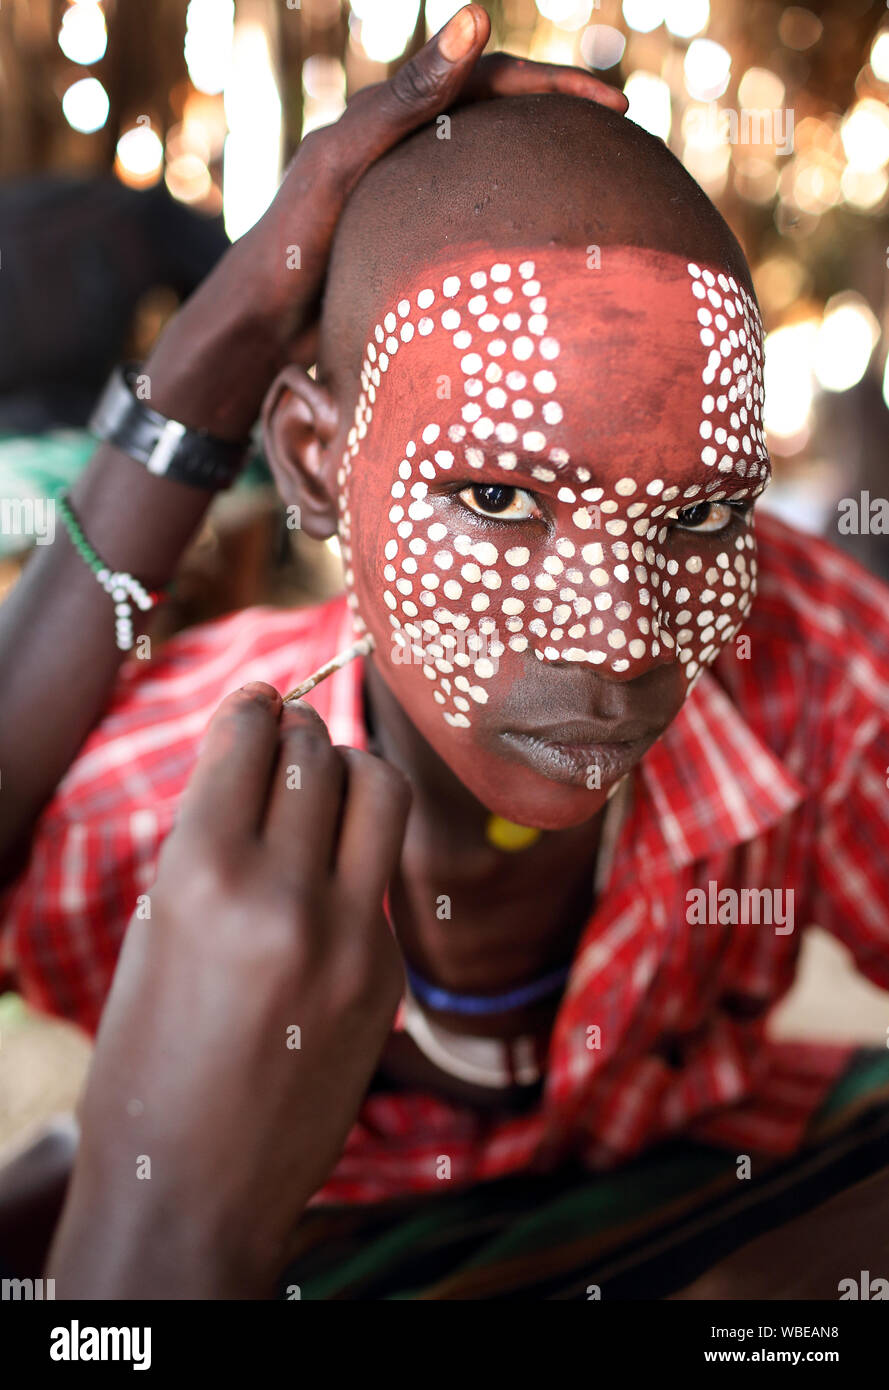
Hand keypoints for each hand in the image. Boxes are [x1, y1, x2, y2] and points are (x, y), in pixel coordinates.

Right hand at [46, 684, 410, 1299]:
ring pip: (377, 788)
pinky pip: (380, 872)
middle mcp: (284, 895)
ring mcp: (349, 934)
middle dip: (295, 733)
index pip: (247, 739)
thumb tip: (259, 763)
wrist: (197, 1189)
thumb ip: (210, 843)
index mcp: (201, 878)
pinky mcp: (388, 971)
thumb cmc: (148, 1060)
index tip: (257, 700)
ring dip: (348, 768)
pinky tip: (325, 879)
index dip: (251, 707)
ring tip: (325, 785)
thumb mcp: (156, 935)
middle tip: (283, 740)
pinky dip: (354, 853)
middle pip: (315, 752)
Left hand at [149, 3, 626, 438]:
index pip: (488, 79)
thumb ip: (404, 98)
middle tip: (623, 135)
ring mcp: (407, 199)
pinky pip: (475, 220)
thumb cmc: (293, 243)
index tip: (614, 105)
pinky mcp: (405, 244)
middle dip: (560, 118)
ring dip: (542, 167)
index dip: (553, 83)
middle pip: (497, 118)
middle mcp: (404, 151)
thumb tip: (474, 18)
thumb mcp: (345, 162)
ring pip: (490, 169)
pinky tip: (542, 250)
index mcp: (391, 119)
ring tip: (597, 183)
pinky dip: (515, 220)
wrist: (258, 326)